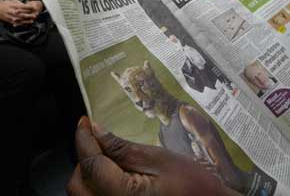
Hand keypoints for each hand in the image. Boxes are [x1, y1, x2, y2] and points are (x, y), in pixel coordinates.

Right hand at [0, 0, 42, 25]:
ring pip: (20, 19)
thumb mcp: (12, 1)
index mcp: (12, 6)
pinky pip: (16, 23)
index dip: (29, 7)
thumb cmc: (5, 4)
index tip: (34, 7)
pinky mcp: (9, 21)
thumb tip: (26, 5)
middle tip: (35, 15)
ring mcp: (10, 16)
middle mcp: (11, 11)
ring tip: (32, 20)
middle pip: (22, 14)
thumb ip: (19, 3)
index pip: (22, 6)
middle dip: (29, 15)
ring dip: (27, 20)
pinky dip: (22, 24)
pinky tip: (27, 24)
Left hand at [67, 117, 237, 195]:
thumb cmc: (192, 186)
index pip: (90, 164)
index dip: (83, 138)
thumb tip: (96, 130)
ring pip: (81, 194)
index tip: (84, 121)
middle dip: (85, 157)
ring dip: (88, 173)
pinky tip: (112, 175)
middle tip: (101, 140)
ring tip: (109, 158)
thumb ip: (123, 148)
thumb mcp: (158, 159)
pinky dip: (95, 186)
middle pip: (77, 183)